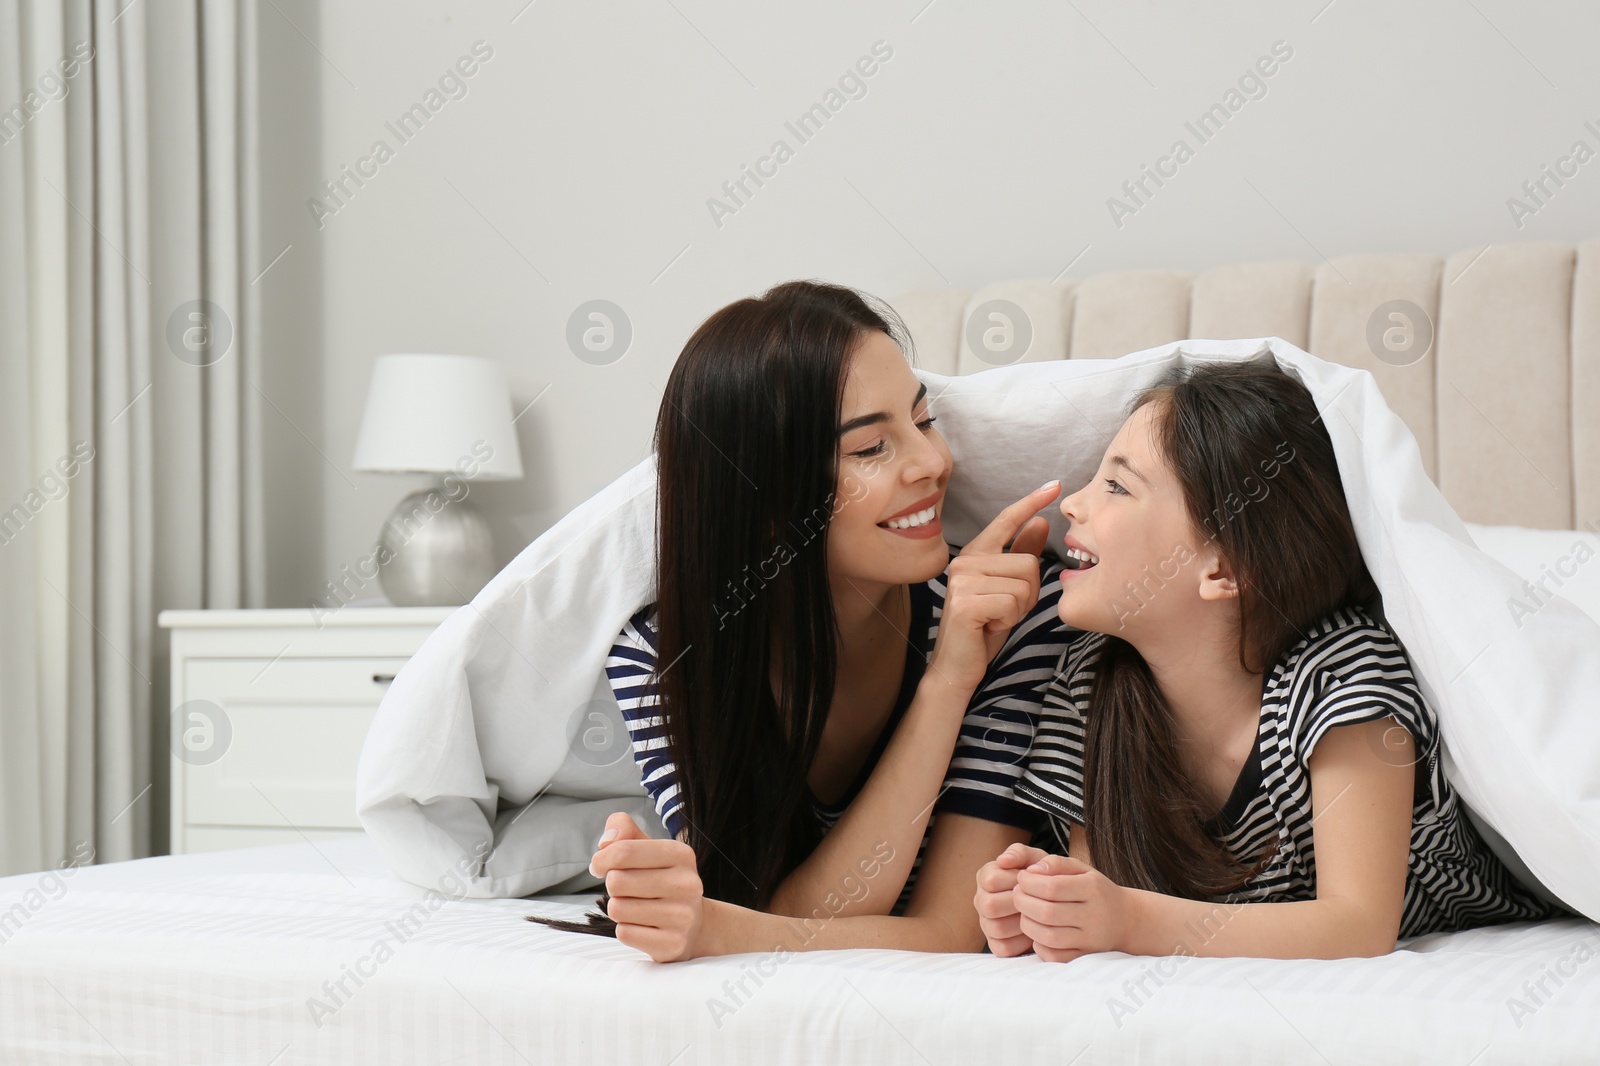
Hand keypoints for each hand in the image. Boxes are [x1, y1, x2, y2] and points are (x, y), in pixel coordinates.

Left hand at [588, 811, 706, 961]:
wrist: (695, 925)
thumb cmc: (661, 880)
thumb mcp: (649, 849)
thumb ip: (624, 831)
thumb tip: (605, 842)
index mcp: (681, 854)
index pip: (624, 851)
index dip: (602, 859)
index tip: (600, 866)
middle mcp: (687, 884)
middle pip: (617, 881)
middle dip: (612, 886)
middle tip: (626, 889)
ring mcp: (683, 916)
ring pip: (617, 909)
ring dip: (618, 908)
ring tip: (637, 907)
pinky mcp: (673, 943)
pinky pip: (624, 933)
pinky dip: (626, 929)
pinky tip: (644, 926)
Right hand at [929, 480, 1059, 690]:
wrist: (956, 666)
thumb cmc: (983, 627)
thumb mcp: (1008, 588)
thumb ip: (1020, 554)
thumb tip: (1040, 522)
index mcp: (975, 554)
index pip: (1006, 520)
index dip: (1031, 502)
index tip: (1056, 485)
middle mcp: (965, 561)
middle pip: (1029, 563)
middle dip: (1029, 593)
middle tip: (1005, 610)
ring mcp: (962, 581)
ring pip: (1024, 584)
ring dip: (1020, 609)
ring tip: (996, 618)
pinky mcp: (966, 603)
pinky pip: (1013, 603)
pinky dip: (1010, 620)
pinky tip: (990, 626)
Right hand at [975, 842, 1049, 956]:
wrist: (1057, 902)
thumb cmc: (1042, 877)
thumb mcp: (1035, 859)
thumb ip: (1020, 852)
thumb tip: (1003, 859)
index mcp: (986, 877)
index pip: (991, 880)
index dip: (1015, 882)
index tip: (1032, 881)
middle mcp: (981, 900)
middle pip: (989, 905)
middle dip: (1017, 904)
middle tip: (1037, 901)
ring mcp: (986, 924)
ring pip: (996, 928)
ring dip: (1021, 922)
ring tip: (1037, 915)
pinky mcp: (996, 944)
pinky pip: (1004, 948)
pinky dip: (1022, 942)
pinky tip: (1035, 931)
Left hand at [1012, 854, 1130, 962]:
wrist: (1125, 919)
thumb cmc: (1095, 890)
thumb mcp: (1081, 868)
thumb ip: (1055, 863)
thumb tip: (1031, 870)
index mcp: (1093, 889)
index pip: (1052, 887)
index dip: (1029, 883)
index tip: (1021, 878)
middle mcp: (1095, 916)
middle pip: (1047, 913)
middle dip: (1023, 902)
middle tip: (1017, 894)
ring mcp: (1091, 940)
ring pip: (1049, 937)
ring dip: (1027, 924)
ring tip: (1024, 912)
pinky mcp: (1085, 956)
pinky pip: (1055, 956)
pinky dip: (1039, 945)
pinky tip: (1036, 932)